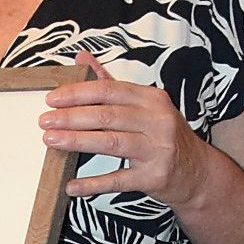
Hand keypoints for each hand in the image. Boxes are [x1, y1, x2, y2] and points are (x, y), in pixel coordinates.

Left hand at [40, 51, 208, 204]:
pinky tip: (71, 185)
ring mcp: (158, 150)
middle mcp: (158, 122)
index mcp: (152, 99)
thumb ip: (111, 84)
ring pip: (111, 143)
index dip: (78, 93)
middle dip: (71, 118)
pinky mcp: (154, 177)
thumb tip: (82, 57)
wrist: (198, 172)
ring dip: (77, 141)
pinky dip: (93, 184)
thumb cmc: (163, 134)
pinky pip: (118, 180)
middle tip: (45, 121)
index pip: (109, 90)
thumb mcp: (145, 106)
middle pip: (107, 116)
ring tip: (50, 141)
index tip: (52, 99)